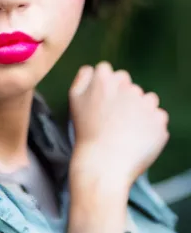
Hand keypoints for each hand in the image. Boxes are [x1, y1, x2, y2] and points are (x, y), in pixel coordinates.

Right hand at [69, 61, 168, 189]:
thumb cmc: (85, 131)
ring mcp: (145, 103)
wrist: (103, 163)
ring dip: (138, 109)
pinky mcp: (159, 119)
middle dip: (122, 95)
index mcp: (104, 79)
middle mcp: (127, 86)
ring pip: (145, 98)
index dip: (104, 85)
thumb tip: (92, 69)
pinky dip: (150, 125)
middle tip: (113, 117)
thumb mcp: (73, 99)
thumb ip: (82, 77)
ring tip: (125, 128)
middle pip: (127, 84)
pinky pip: (157, 117)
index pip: (107, 70)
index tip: (101, 101)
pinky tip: (137, 137)